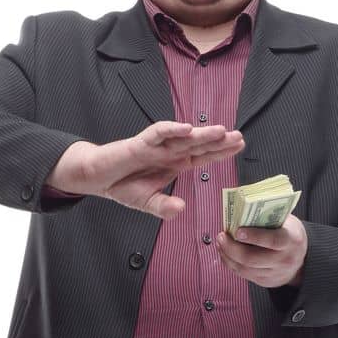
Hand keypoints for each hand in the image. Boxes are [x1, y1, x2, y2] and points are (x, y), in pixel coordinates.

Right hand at [45, 122, 244, 219]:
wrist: (99, 178)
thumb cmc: (124, 186)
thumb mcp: (148, 203)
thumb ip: (165, 207)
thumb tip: (181, 209)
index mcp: (175, 164)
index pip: (203, 156)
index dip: (221, 151)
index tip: (239, 145)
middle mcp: (169, 152)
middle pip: (198, 144)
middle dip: (219, 140)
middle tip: (239, 136)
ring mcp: (156, 146)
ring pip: (183, 137)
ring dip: (201, 133)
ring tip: (221, 131)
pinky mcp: (140, 144)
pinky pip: (157, 133)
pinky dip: (171, 130)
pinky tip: (186, 128)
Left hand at [216, 214, 306, 288]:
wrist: (301, 261)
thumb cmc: (289, 235)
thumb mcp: (287, 222)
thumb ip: (269, 216)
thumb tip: (243, 209)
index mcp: (291, 241)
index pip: (273, 241)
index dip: (254, 236)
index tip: (238, 231)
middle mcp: (284, 260)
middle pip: (252, 258)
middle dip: (232, 248)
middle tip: (221, 236)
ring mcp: (274, 273)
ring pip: (245, 269)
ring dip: (227, 255)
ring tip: (220, 243)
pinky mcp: (264, 281)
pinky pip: (242, 274)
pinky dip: (230, 263)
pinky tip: (224, 254)